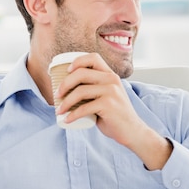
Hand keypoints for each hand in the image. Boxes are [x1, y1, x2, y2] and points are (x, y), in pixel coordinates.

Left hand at [54, 53, 172, 169]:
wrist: (132, 131)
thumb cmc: (114, 115)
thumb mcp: (107, 95)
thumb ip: (94, 88)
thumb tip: (67, 87)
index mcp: (110, 75)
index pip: (93, 58)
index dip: (77, 61)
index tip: (66, 71)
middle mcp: (111, 80)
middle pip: (81, 74)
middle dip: (64, 84)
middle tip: (56, 95)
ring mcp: (111, 92)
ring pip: (80, 91)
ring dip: (65, 102)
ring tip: (59, 110)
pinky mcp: (109, 105)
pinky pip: (84, 108)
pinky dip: (72, 115)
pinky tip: (66, 120)